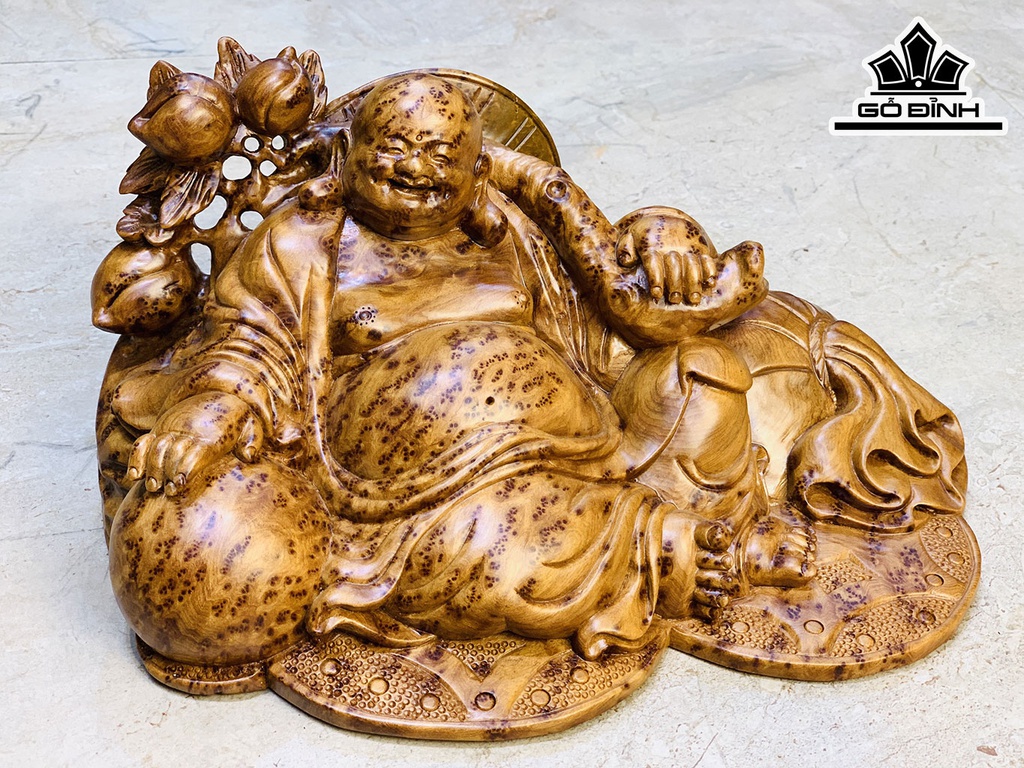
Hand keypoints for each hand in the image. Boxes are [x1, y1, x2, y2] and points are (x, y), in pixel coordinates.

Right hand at [126, 392, 263, 495]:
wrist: (220, 396)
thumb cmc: (238, 420)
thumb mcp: (251, 427)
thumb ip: (252, 441)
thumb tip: (248, 455)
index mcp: (210, 436)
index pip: (195, 453)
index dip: (185, 469)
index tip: (179, 484)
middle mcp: (188, 432)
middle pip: (173, 453)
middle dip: (167, 473)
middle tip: (166, 490)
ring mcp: (172, 429)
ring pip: (156, 448)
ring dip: (152, 468)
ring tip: (152, 487)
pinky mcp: (161, 429)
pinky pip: (144, 442)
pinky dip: (136, 457)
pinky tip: (134, 476)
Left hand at [615, 207, 718, 304]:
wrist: (664, 220)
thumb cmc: (642, 238)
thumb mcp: (629, 238)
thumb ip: (624, 249)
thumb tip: (627, 261)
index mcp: (651, 245)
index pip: (653, 262)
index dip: (655, 278)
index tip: (656, 294)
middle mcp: (670, 246)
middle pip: (674, 266)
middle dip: (675, 284)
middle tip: (675, 300)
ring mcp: (687, 246)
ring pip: (693, 264)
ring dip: (694, 282)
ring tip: (694, 299)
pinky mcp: (699, 248)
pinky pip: (707, 259)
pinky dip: (710, 270)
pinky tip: (710, 284)